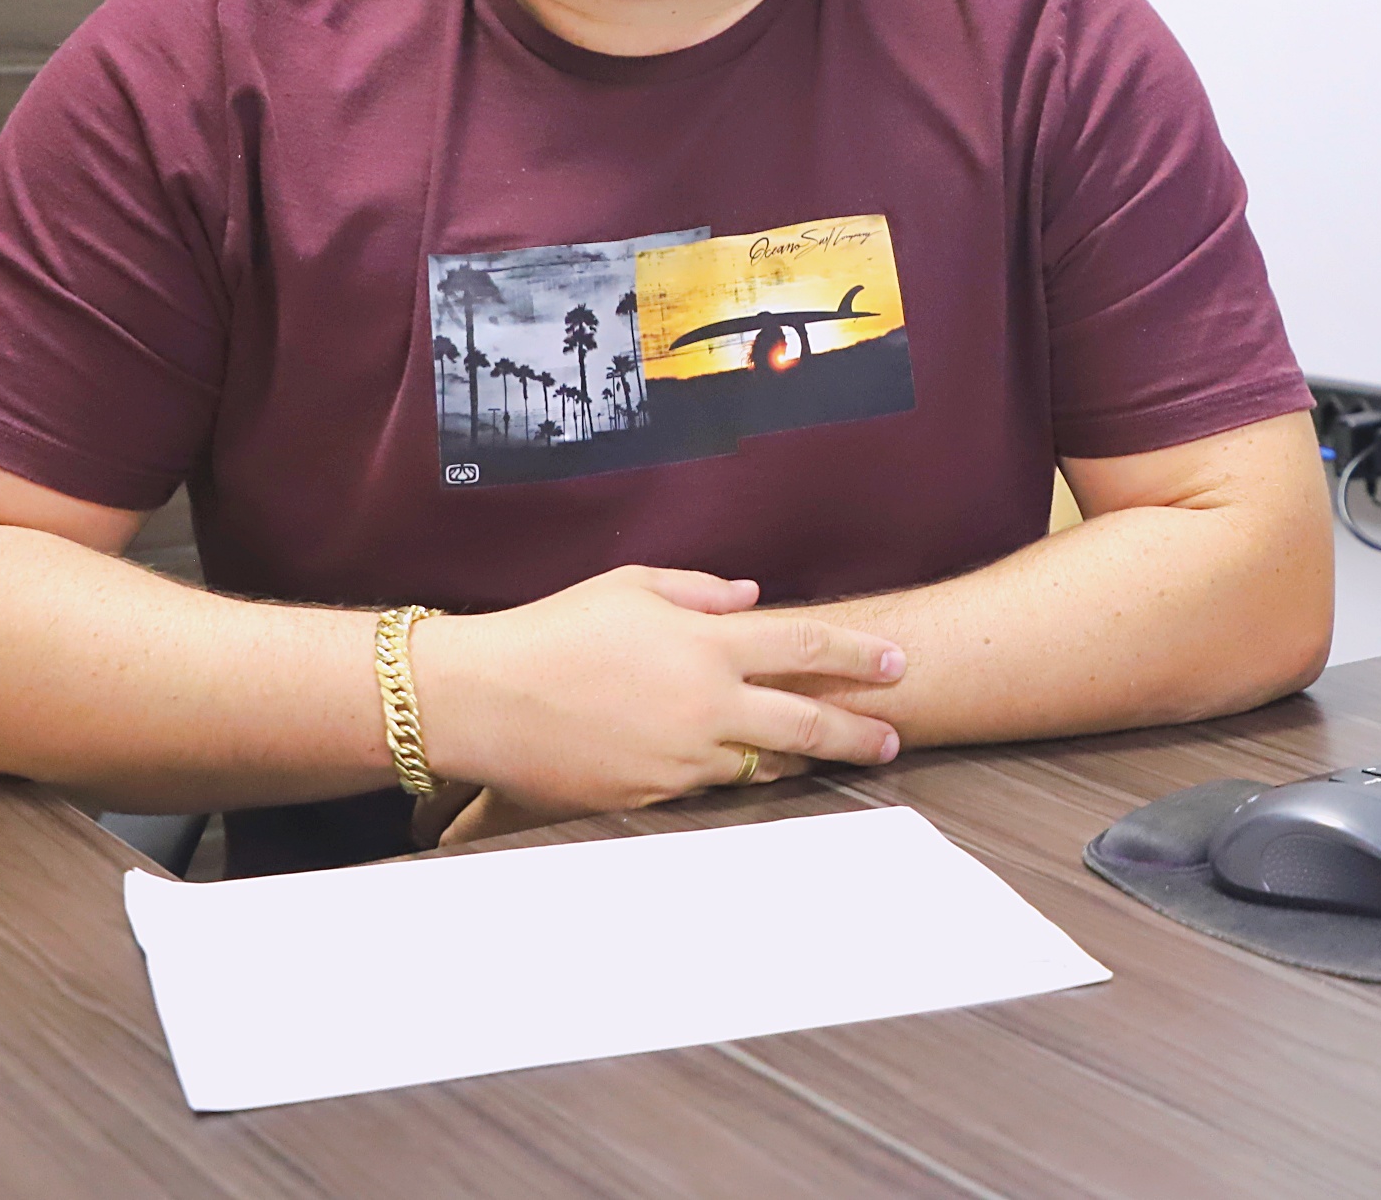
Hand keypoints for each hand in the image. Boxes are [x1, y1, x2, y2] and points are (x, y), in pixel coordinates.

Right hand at [409, 565, 902, 817]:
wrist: (483, 699)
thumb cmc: (553, 630)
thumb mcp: (630, 586)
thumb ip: (701, 590)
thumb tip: (752, 597)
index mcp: (706, 643)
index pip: (805, 644)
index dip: (858, 654)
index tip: (897, 663)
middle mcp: (706, 703)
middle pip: (808, 722)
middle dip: (859, 733)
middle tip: (893, 738)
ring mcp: (682, 757)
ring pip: (764, 763)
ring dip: (799, 759)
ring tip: (828, 757)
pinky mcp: (654, 795)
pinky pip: (710, 787)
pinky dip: (732, 775)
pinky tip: (742, 768)